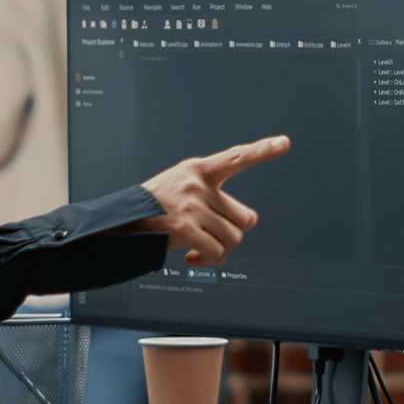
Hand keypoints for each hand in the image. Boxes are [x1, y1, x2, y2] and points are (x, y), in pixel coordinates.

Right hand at [140, 135, 286, 265]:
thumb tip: (244, 221)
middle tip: (215, 237)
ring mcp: (192, 207)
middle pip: (244, 217)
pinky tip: (192, 258)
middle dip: (233, 232)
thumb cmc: (152, 207)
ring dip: (220, 251)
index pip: (235, 157)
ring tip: (201, 250)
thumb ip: (209, 194)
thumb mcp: (178, 185)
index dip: (261, 150)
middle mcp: (197, 185)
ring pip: (233, 238)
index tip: (283, 143)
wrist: (120, 222)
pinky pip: (215, 252)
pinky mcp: (185, 229)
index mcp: (197, 169)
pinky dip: (208, 260)